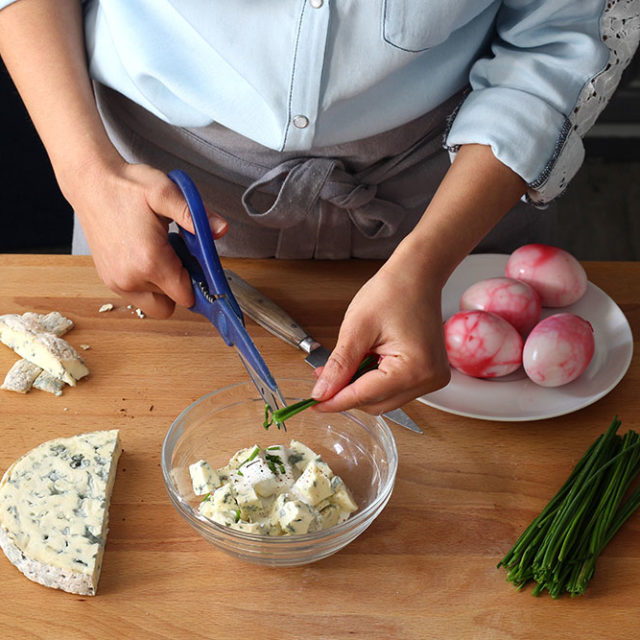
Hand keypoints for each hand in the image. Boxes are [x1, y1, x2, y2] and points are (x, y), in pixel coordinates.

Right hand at [64, 159, 227, 317]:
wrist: (90, 182)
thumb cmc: (126, 186)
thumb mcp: (166, 192)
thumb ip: (195, 215)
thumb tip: (221, 229)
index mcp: (149, 261)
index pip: (187, 295)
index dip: (199, 281)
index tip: (197, 261)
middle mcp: (130, 279)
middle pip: (173, 302)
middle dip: (182, 284)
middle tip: (179, 255)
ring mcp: (117, 283)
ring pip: (156, 304)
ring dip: (165, 287)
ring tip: (161, 254)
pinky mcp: (109, 280)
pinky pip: (139, 297)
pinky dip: (148, 284)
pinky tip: (146, 256)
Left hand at [310, 258, 450, 413]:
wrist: (416, 276)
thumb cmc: (393, 292)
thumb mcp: (357, 328)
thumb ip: (339, 365)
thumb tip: (322, 392)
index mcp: (414, 369)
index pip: (365, 396)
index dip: (335, 401)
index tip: (314, 403)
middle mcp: (428, 379)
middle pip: (375, 403)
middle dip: (346, 393)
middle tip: (322, 379)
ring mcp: (431, 379)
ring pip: (383, 398)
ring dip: (359, 388)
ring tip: (343, 366)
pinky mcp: (427, 374)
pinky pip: (393, 389)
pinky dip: (373, 381)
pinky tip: (362, 364)